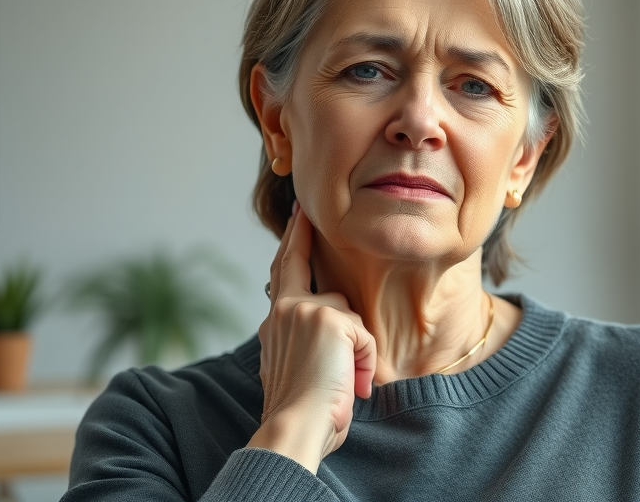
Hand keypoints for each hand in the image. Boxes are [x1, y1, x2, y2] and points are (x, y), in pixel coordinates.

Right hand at [247, 201, 376, 471]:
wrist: (295, 428)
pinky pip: (363, 335)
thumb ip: (311, 344)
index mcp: (275, 325)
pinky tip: (352, 382)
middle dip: (300, 233)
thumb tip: (341, 334)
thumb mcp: (299, 373)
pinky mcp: (328, 319)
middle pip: (297, 261)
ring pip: (349, 314)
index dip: (291, 247)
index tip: (297, 221)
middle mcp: (284, 311)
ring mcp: (304, 311)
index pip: (282, 276)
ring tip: (344, 382)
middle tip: (302, 211)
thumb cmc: (304, 414)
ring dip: (356, 351)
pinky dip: (364, 362)